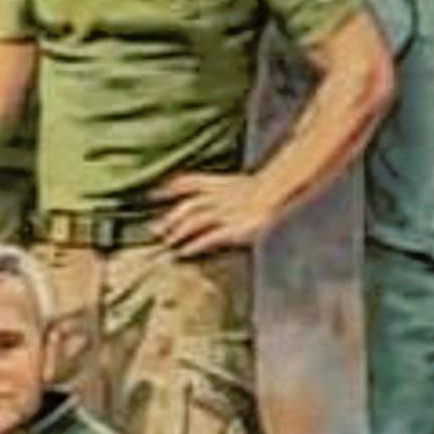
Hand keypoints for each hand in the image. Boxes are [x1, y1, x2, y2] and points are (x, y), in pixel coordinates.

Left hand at [154, 169, 274, 255]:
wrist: (282, 190)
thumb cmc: (259, 189)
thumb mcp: (231, 181)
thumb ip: (206, 183)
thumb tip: (171, 189)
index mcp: (220, 183)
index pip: (189, 182)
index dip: (169, 188)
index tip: (151, 195)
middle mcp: (221, 196)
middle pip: (189, 205)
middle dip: (171, 218)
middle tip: (154, 230)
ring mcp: (228, 212)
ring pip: (196, 220)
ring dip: (179, 232)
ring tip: (168, 242)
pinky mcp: (236, 228)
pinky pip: (211, 237)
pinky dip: (195, 244)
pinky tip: (184, 252)